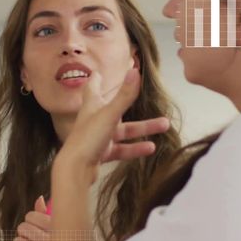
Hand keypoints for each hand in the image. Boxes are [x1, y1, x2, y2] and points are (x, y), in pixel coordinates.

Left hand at [55, 69, 170, 180]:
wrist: (76, 169)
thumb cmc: (88, 138)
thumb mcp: (110, 114)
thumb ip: (124, 95)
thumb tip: (135, 71)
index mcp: (92, 105)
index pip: (93, 87)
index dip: (97, 78)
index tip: (100, 72)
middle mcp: (95, 119)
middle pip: (115, 108)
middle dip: (132, 104)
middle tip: (149, 96)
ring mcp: (98, 137)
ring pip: (124, 131)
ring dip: (143, 128)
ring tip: (164, 125)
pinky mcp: (102, 153)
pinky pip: (122, 149)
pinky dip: (136, 148)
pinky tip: (151, 147)